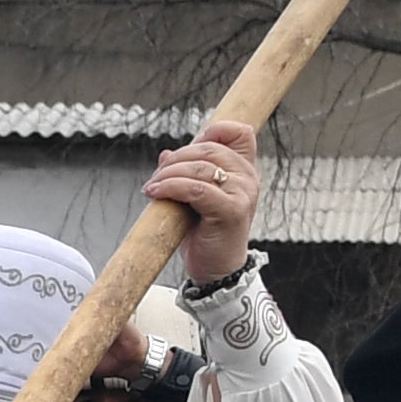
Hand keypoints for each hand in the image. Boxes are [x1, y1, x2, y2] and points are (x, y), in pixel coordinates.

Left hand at [148, 119, 262, 288]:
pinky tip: (155, 193)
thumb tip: (166, 153)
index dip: (214, 130)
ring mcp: (242, 194)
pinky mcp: (231, 211)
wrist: (216, 271)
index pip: (240, 132)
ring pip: (200, 168)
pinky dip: (171, 187)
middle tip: (156, 175)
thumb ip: (187, 174)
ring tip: (152, 187)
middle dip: (176, 158)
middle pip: (209, 148)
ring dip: (168, 173)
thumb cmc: (205, 235)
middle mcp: (248, 178)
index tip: (188, 146)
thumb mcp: (195, 199)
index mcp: (244, 170)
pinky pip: (196, 189)